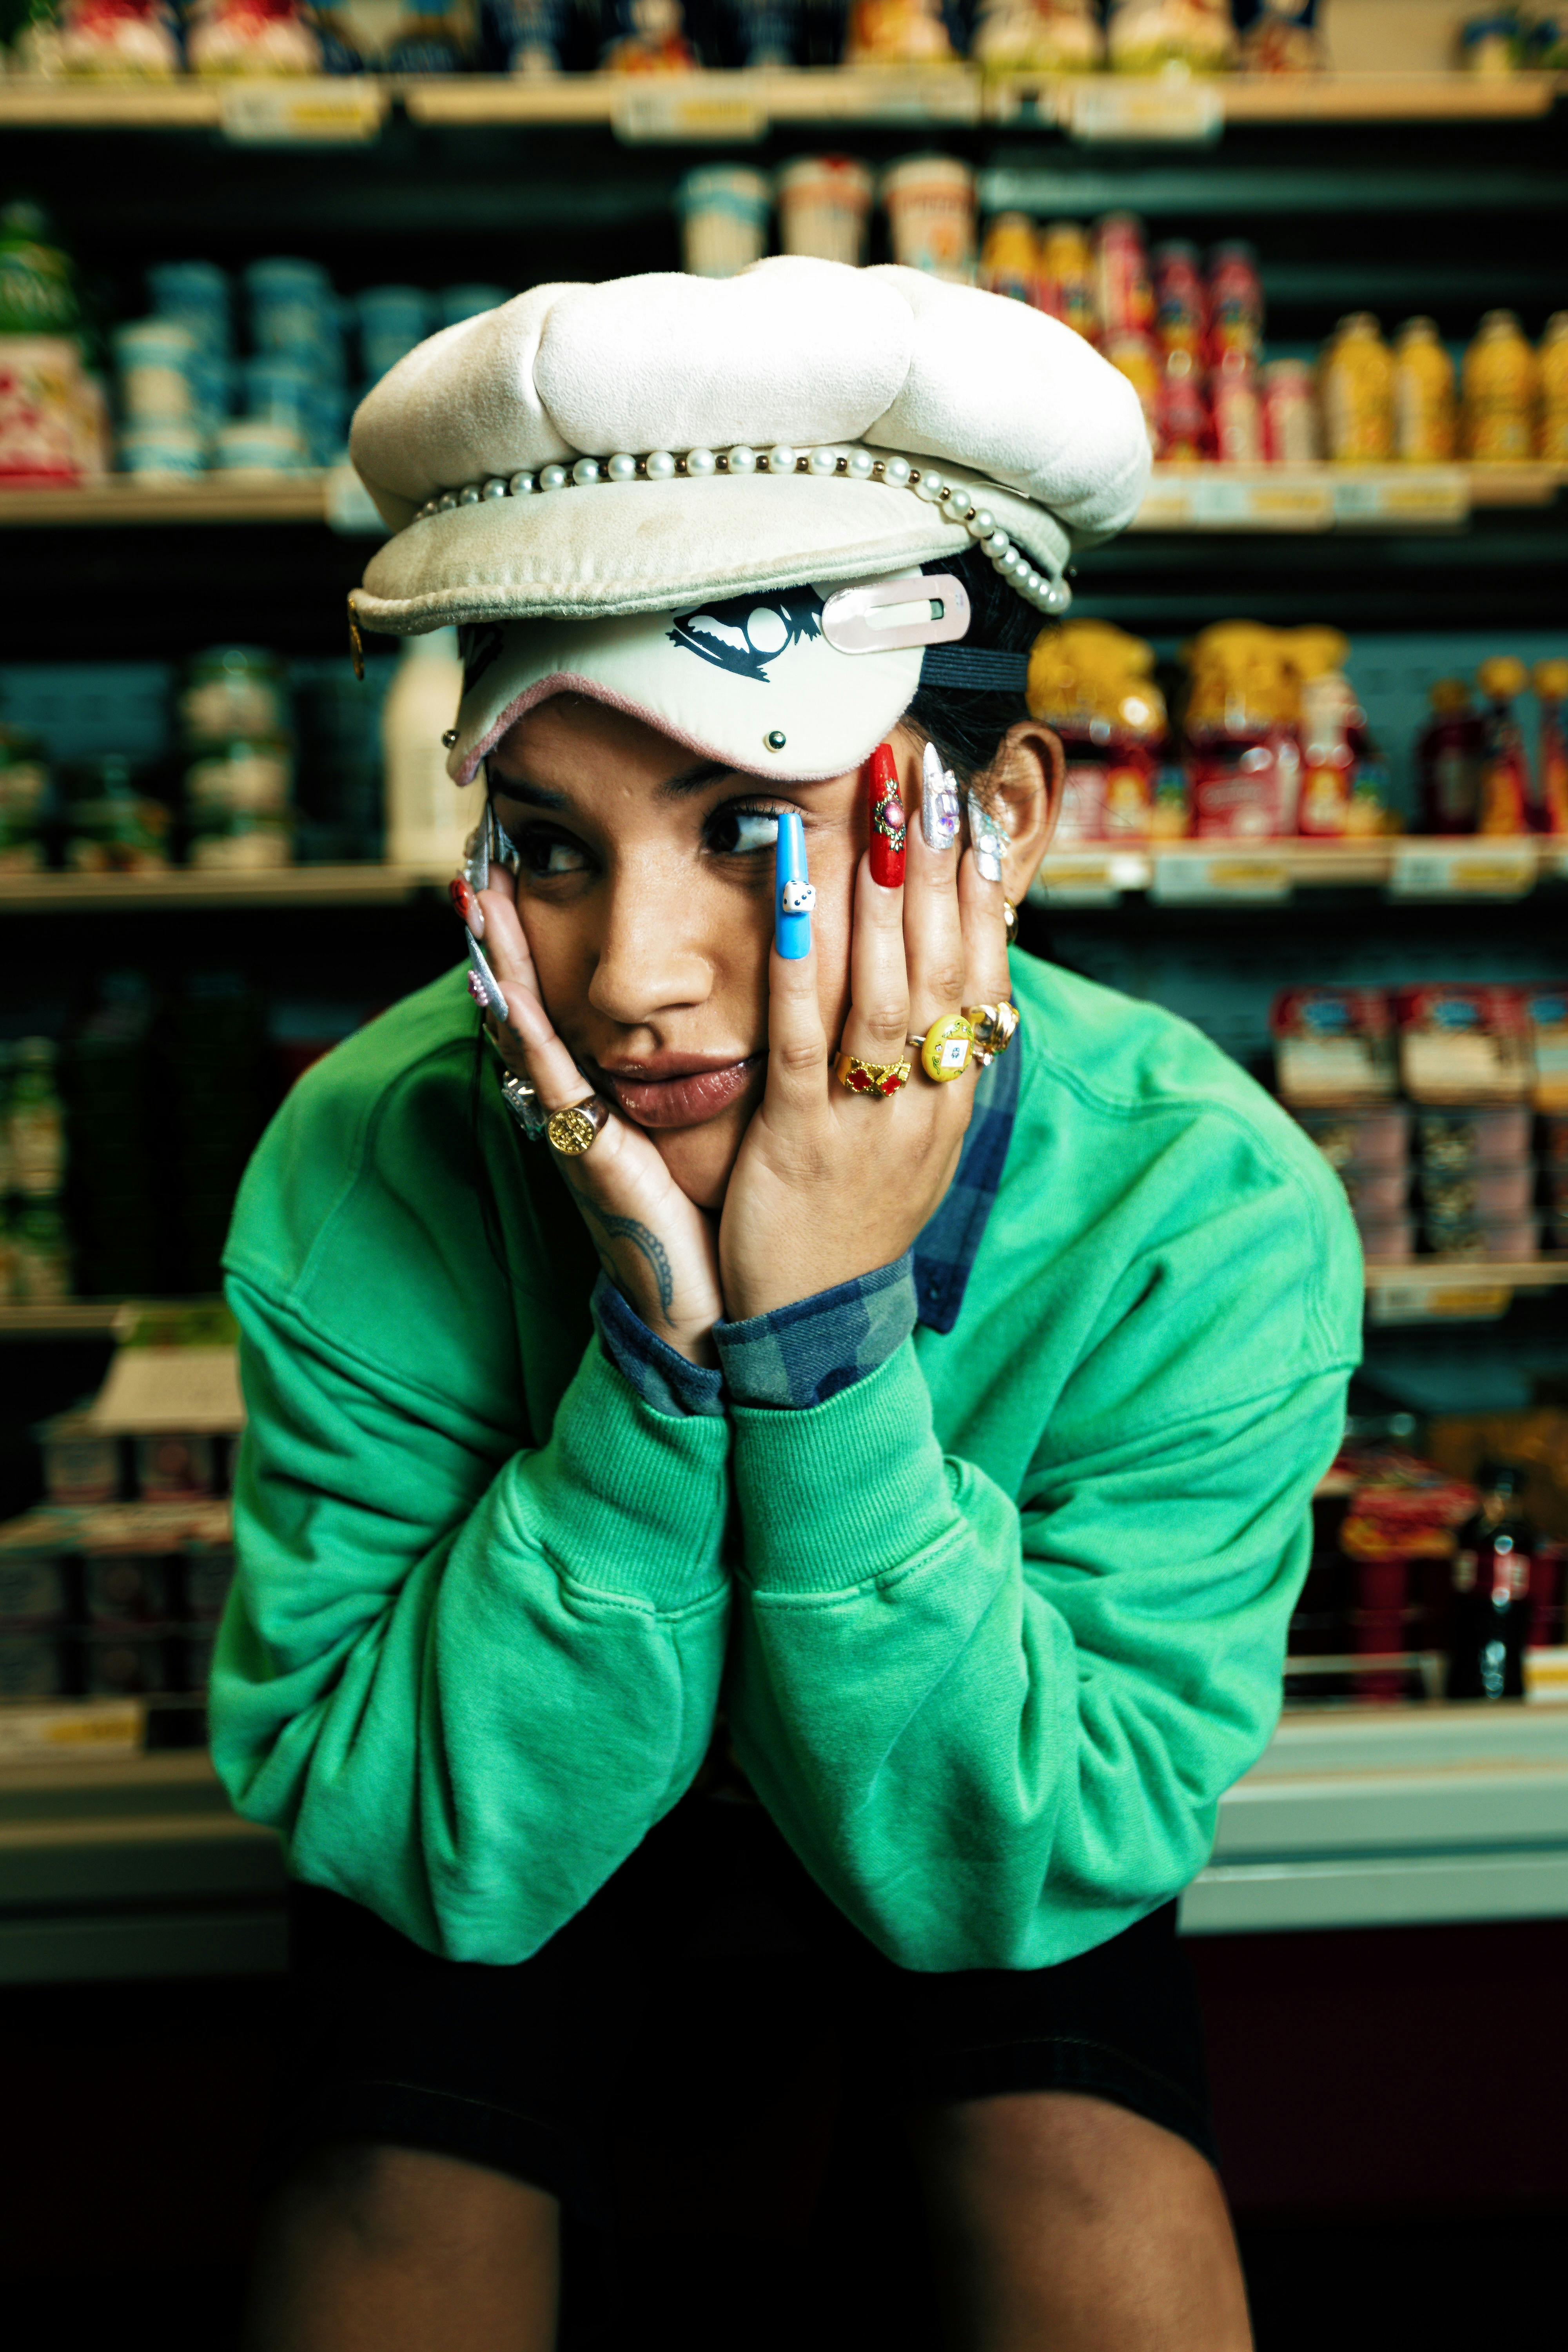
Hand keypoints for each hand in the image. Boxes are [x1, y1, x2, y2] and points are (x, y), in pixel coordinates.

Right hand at [466, 864, 724, 1365]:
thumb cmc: (710, 1221)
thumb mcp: (700, 1135)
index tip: (528, 879)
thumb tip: (729, 1022)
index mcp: (607, 1097)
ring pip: (527, 1028)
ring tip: (476, 898)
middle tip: (484, 861)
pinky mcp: (587, 1150)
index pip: (566, 1004)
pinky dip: (523, 1029)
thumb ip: (699, 1084)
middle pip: (533, 1003)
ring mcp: (575, 1126)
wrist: (704, 1307)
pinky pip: (549, 1077)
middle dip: (506, 937)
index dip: (541, 944)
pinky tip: (500, 987)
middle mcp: (580, 1105)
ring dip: (499, 963)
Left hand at [717, 745, 1010, 1323]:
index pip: (980, 970)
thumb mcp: (911, 1138)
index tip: (967, 803)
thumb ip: (928, 1059)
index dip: (974, 883)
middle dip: (932, 860)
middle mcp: (927, 1099)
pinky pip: (805, 1035)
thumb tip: (947, 977)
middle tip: (923, 769)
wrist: (819, 1330)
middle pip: (938, 961)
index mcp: (955, 1095)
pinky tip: (797, 889)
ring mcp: (869, 1119)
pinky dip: (802, 956)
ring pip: (883, 987)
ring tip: (876, 803)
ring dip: (880, 889)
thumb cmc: (854, 1220)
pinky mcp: (802, 1140)